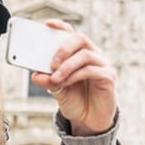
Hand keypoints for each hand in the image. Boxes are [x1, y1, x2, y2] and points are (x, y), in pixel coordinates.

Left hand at [31, 19, 116, 135]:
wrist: (89, 120)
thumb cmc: (75, 100)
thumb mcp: (57, 90)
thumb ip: (47, 81)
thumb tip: (35, 75)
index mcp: (78, 53)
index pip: (71, 34)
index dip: (61, 26)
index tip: (48, 24)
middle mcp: (92, 54)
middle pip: (80, 39)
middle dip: (63, 47)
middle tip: (51, 62)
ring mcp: (102, 65)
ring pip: (85, 55)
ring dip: (67, 66)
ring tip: (55, 78)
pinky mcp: (108, 77)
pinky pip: (92, 70)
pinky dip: (75, 76)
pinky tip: (65, 83)